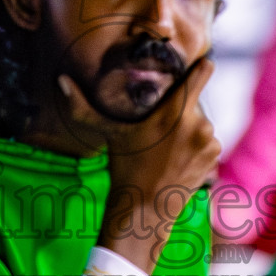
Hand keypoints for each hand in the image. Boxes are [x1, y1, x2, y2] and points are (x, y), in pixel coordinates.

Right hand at [59, 58, 220, 272]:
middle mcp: (198, 123)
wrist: (145, 210)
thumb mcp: (108, 134)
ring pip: (200, 122)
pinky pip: (207, 141)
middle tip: (161, 125)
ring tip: (166, 146)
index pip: (203, 71)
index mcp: (175, 111)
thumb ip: (82, 106)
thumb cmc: (126, 168)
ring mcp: (209, 141)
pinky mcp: (214, 156)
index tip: (195, 66)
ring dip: (189, 128)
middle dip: (182, 107)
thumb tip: (60, 80)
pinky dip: (196, 145)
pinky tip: (176, 158)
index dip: (200, 66)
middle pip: (195, 101)